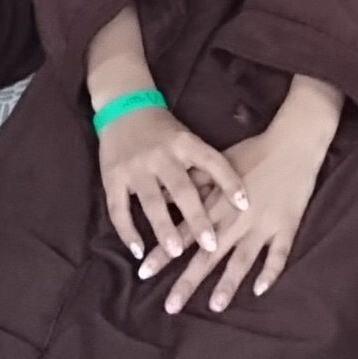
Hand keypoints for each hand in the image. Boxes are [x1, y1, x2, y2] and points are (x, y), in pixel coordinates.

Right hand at [97, 103, 245, 268]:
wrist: (123, 106)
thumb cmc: (164, 129)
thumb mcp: (187, 138)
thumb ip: (201, 165)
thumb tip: (227, 200)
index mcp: (185, 142)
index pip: (213, 161)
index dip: (230, 182)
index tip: (245, 205)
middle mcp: (161, 154)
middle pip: (182, 189)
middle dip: (197, 218)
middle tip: (211, 245)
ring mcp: (135, 167)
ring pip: (151, 201)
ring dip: (164, 229)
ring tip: (176, 253)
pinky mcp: (112, 177)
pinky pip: (119, 209)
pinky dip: (127, 231)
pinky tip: (138, 250)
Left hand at [157, 118, 327, 313]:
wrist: (294, 141)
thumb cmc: (253, 151)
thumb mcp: (216, 163)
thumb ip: (193, 183)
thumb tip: (165, 197)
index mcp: (216, 204)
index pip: (184, 234)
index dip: (163, 254)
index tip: (144, 273)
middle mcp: (236, 219)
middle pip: (208, 255)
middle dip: (188, 281)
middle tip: (170, 307)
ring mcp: (262, 224)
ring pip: (242, 259)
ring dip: (228, 283)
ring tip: (215, 306)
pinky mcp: (286, 226)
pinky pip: (279, 254)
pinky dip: (270, 272)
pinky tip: (259, 290)